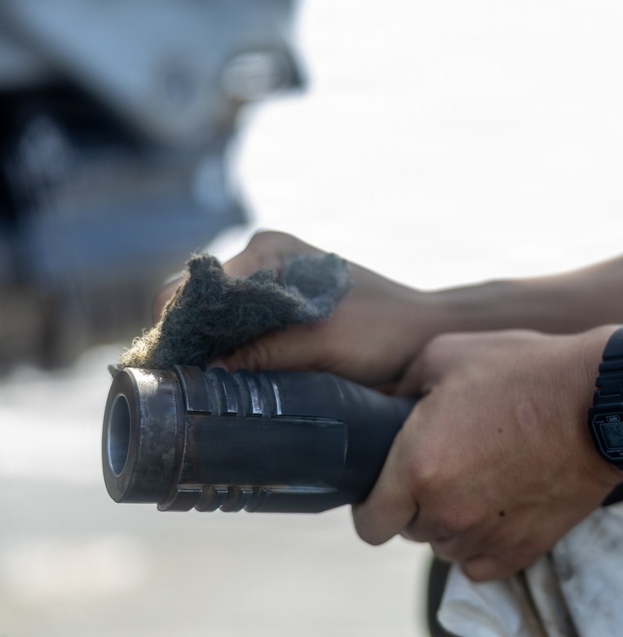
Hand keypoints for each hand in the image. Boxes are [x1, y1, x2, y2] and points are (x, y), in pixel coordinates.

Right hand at [154, 230, 437, 387]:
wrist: (426, 338)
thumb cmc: (384, 330)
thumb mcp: (320, 342)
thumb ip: (263, 353)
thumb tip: (201, 375)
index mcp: (268, 251)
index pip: (194, 288)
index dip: (175, 331)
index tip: (168, 374)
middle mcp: (262, 264)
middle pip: (198, 307)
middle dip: (188, 347)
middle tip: (183, 394)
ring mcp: (269, 292)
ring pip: (214, 328)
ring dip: (207, 360)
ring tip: (202, 398)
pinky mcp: (279, 322)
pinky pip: (237, 342)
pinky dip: (228, 364)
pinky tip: (225, 393)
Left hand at [352, 327, 622, 580]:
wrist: (601, 403)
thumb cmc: (525, 371)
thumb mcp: (447, 354)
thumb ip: (400, 386)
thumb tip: (381, 403)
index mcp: (417, 466)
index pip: (369, 522)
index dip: (373, 504)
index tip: (388, 486)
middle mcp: (446, 511)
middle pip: (409, 530)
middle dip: (418, 502)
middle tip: (447, 462)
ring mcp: (486, 536)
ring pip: (445, 546)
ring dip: (452, 521)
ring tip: (480, 478)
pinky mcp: (523, 550)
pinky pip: (480, 564)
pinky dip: (482, 543)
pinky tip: (497, 506)